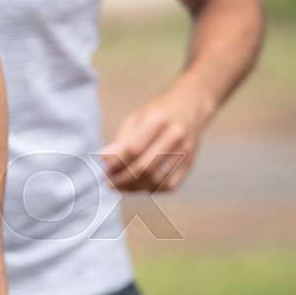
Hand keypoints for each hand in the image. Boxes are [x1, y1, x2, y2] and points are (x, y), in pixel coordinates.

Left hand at [100, 78, 213, 194]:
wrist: (191, 105)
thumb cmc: (157, 112)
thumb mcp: (137, 117)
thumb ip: (122, 139)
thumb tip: (105, 160)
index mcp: (158, 120)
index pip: (133, 149)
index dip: (117, 163)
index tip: (104, 170)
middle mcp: (175, 135)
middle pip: (145, 166)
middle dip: (123, 179)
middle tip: (109, 183)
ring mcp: (185, 150)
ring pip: (157, 179)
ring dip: (135, 187)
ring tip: (121, 186)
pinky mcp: (190, 162)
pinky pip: (170, 184)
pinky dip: (153, 189)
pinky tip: (141, 186)